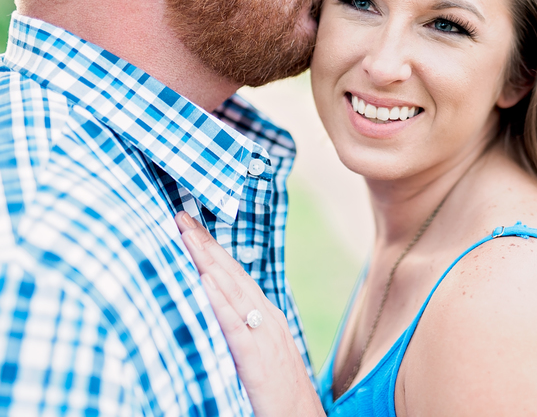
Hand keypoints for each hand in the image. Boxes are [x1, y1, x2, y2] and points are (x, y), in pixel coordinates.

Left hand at [175, 212, 324, 416]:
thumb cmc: (281, 399)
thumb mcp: (258, 360)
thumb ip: (240, 337)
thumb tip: (213, 315)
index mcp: (264, 319)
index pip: (233, 277)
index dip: (211, 250)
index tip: (188, 226)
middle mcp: (266, 320)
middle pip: (231, 275)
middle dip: (205, 244)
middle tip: (179, 214)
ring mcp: (264, 338)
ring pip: (232, 291)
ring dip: (208, 261)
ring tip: (186, 235)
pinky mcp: (257, 361)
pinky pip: (235, 326)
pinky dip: (219, 302)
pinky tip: (204, 282)